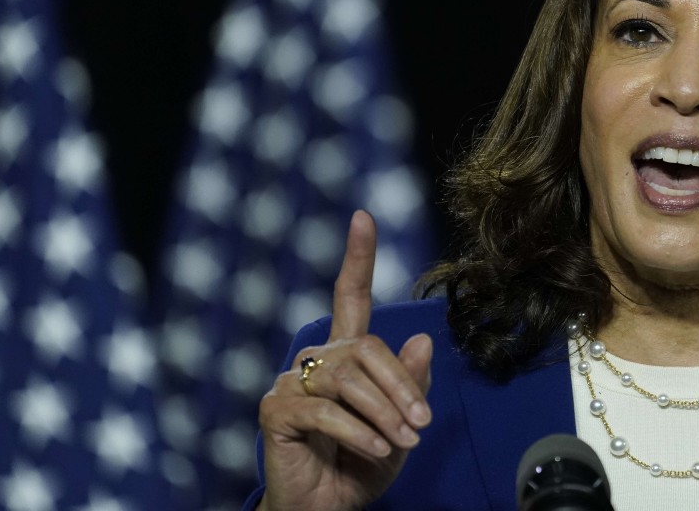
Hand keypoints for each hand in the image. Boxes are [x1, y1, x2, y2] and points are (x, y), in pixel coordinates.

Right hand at [257, 210, 432, 510]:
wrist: (326, 510)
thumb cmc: (362, 466)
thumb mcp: (400, 426)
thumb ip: (411, 386)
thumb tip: (422, 339)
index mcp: (346, 355)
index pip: (350, 297)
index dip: (357, 258)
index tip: (364, 217)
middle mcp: (316, 359)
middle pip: (364, 347)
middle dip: (400, 384)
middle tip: (422, 423)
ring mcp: (292, 381)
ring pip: (347, 377)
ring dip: (383, 412)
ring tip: (403, 441)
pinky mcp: (275, 409)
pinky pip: (323, 410)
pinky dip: (357, 432)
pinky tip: (377, 450)